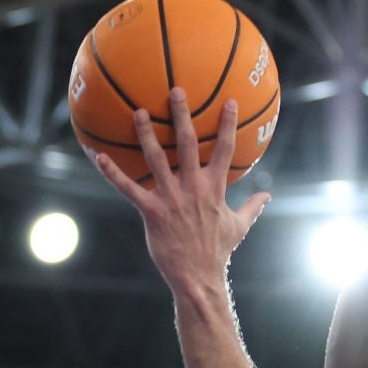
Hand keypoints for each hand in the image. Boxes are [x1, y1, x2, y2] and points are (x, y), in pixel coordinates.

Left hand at [91, 88, 269, 296]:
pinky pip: (129, 189)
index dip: (227, 125)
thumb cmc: (217, 251)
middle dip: (182, 115)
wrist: (198, 277)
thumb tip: (268, 196)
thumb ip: (252, 207)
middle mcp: (193, 188)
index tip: (228, 101)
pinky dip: (112, 173)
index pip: (225, 149)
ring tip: (137, 113)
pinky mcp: (152, 212)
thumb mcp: (239, 227)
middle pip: (189, 144)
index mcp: (215, 189)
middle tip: (175, 90)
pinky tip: (99, 157)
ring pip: (156, 160)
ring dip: (146, 135)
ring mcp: (172, 199)